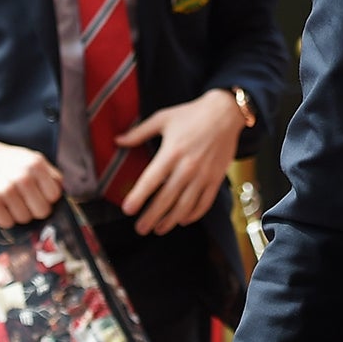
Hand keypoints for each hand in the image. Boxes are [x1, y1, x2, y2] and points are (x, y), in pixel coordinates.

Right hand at [0, 141, 63, 226]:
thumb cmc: (10, 164)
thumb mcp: (33, 161)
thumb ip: (51, 176)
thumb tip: (64, 196)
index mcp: (36, 164)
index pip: (54, 196)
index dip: (47, 199)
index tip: (39, 195)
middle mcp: (22, 176)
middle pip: (42, 211)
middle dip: (34, 210)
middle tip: (24, 202)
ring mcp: (5, 189)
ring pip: (24, 219)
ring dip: (18, 215)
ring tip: (10, 202)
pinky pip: (7, 222)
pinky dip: (5, 219)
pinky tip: (0, 207)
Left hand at [116, 90, 242, 235]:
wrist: (225, 113)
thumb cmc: (191, 114)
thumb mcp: (162, 118)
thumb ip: (139, 132)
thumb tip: (117, 141)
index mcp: (172, 152)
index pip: (151, 180)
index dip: (138, 196)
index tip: (128, 210)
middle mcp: (188, 166)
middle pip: (167, 198)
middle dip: (152, 216)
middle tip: (140, 229)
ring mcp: (204, 174)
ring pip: (185, 205)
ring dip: (171, 220)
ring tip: (159, 229)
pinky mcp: (216, 178)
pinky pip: (205, 202)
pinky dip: (194, 214)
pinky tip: (183, 220)